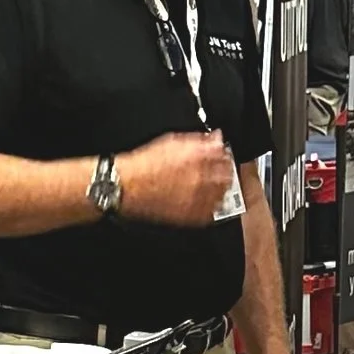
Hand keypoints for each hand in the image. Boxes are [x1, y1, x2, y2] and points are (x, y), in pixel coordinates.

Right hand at [115, 132, 237, 228]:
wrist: (126, 186)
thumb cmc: (142, 165)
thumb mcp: (171, 142)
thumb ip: (198, 140)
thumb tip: (214, 138)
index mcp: (197, 157)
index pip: (223, 153)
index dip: (224, 152)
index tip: (222, 153)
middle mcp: (200, 178)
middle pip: (227, 173)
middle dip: (226, 169)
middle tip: (222, 169)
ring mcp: (196, 198)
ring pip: (222, 194)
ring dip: (222, 188)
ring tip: (216, 186)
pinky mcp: (189, 215)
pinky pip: (210, 213)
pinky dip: (212, 207)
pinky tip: (208, 202)